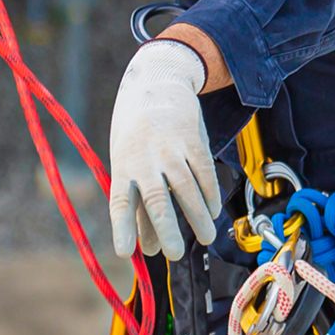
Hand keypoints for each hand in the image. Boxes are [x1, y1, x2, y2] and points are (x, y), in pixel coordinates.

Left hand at [108, 40, 221, 262]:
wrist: (156, 81)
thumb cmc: (137, 132)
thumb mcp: (129, 162)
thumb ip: (139, 205)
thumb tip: (148, 248)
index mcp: (123, 165)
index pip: (120, 201)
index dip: (122, 227)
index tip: (125, 252)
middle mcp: (144, 157)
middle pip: (156, 199)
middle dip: (166, 228)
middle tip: (173, 254)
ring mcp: (169, 147)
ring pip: (186, 188)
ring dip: (198, 216)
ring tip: (206, 238)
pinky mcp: (192, 139)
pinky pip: (204, 172)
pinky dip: (210, 194)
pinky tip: (214, 211)